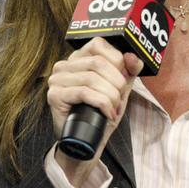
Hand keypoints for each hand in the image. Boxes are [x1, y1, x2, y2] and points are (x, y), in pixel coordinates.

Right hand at [46, 38, 142, 180]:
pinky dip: (101, 103)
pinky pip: (84, 92)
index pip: (98, 44)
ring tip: (114, 109)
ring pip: (92, 78)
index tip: (125, 78)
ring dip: (110, 96)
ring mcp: (57, 80)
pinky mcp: (54, 95)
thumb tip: (134, 57)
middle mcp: (64, 65)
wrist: (87, 143)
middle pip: (98, 63)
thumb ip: (128, 72)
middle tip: (120, 99)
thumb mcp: (119, 90)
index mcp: (78, 58)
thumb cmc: (101, 114)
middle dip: (116, 82)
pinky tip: (107, 113)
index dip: (117, 60)